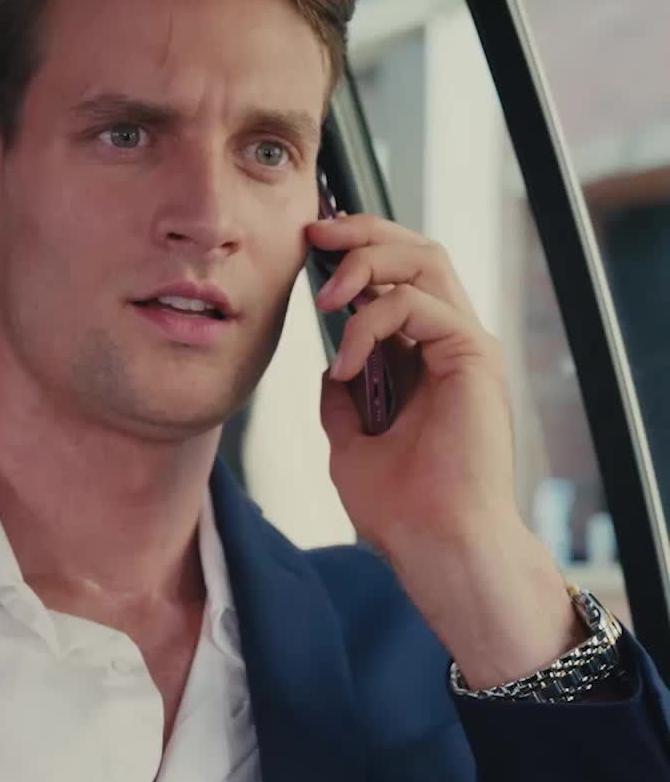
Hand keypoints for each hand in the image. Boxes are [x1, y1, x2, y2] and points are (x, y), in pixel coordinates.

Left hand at [309, 209, 585, 687]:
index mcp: (428, 360)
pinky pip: (417, 304)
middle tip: (313, 234)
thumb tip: (328, 368)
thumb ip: (344, 399)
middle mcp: (453, 345)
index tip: (307, 248)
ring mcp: (467, 347)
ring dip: (367, 260)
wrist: (436, 548)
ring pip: (425, 259)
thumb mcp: (351, 444)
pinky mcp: (473, 356)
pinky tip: (347, 365)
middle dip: (361, 233)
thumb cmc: (402, 512)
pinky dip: (371, 323)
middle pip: (416, 251)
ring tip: (326, 294)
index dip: (355, 253)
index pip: (397, 279)